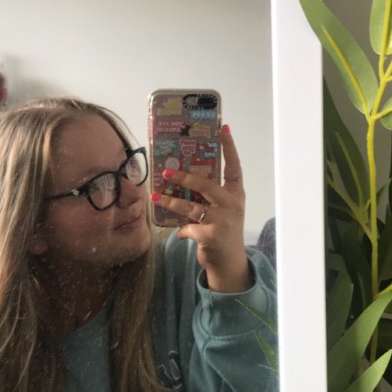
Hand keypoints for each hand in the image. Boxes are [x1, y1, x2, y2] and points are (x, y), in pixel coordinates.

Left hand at [150, 125, 251, 292]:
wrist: (229, 262)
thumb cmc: (223, 231)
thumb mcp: (223, 210)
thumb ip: (209, 196)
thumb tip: (181, 178)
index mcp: (236, 194)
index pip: (234, 167)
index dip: (229, 148)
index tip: (223, 129)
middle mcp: (232, 205)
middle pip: (206, 184)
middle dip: (185, 177)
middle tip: (167, 172)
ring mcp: (222, 220)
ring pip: (191, 206)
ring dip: (171, 202)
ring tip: (155, 197)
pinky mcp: (211, 236)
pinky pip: (188, 227)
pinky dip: (182, 230)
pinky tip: (180, 232)